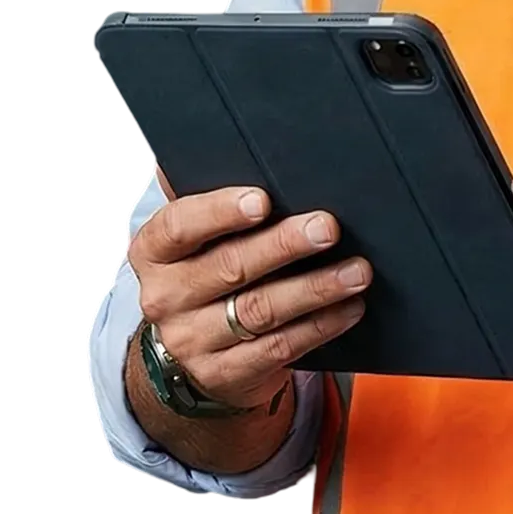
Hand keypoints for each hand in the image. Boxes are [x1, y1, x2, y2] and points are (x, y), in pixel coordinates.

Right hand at [128, 171, 372, 410]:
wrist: (196, 352)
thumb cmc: (209, 267)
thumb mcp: (200, 235)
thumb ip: (213, 195)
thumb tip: (239, 138)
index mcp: (155, 251)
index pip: (180, 227)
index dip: (220, 211)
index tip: (263, 199)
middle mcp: (165, 298)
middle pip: (230, 268)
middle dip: (285, 245)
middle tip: (329, 227)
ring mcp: (192, 342)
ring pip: (260, 311)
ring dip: (316, 288)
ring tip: (358, 270)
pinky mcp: (225, 375)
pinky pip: (279, 349)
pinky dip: (320, 326)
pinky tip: (350, 307)